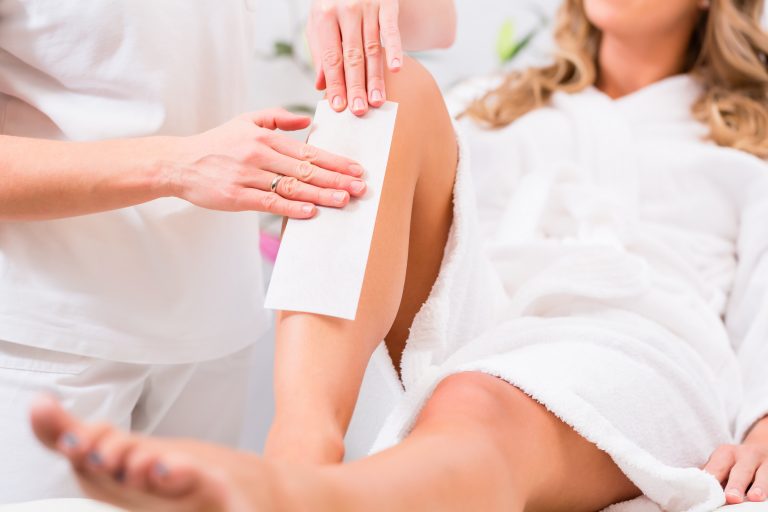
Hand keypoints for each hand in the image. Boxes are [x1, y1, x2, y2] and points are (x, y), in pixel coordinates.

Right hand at [169, 109, 366, 217]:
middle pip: (305, 170)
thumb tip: (308, 120)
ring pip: (291, 187)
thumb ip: (277, 118)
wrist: (179, 163)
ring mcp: (248, 176)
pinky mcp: (237, 196)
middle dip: (336, 179)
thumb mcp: (245, 121)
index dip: (335, 161)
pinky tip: (310, 211)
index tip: (356, 169)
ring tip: (343, 200)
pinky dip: (290, 207)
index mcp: (265, 138)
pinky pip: (268, 202)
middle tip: (360, 188)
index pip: (308, 152)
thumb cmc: (216, 144)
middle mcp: (259, 155)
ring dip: (320, 194)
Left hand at [308, 0, 402, 115]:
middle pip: (352, 56)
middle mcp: (346, 9)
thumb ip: (321, 52)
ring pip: (372, 49)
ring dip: (375, 77)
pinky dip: (395, 50)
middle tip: (359, 110)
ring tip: (377, 100)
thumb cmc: (335, 4)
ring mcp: (368, 6)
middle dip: (356, 86)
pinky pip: (391, 30)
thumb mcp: (320, 22)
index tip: (339, 106)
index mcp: (325, 15)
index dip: (335, 83)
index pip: (331, 57)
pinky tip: (396, 69)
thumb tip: (320, 85)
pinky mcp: (387, 4)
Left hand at [704, 418, 767, 503]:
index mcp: (726, 453)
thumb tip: (694, 489)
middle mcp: (746, 455)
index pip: (717, 467)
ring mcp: (765, 463)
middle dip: (736, 484)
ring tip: (754, 497)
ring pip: (763, 474)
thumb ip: (712, 474)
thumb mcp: (722, 463)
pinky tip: (767, 499)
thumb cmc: (734, 464)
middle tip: (731, 498)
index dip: (713, 479)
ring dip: (759, 486)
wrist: (761, 450)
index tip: (708, 491)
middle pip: (741, 470)